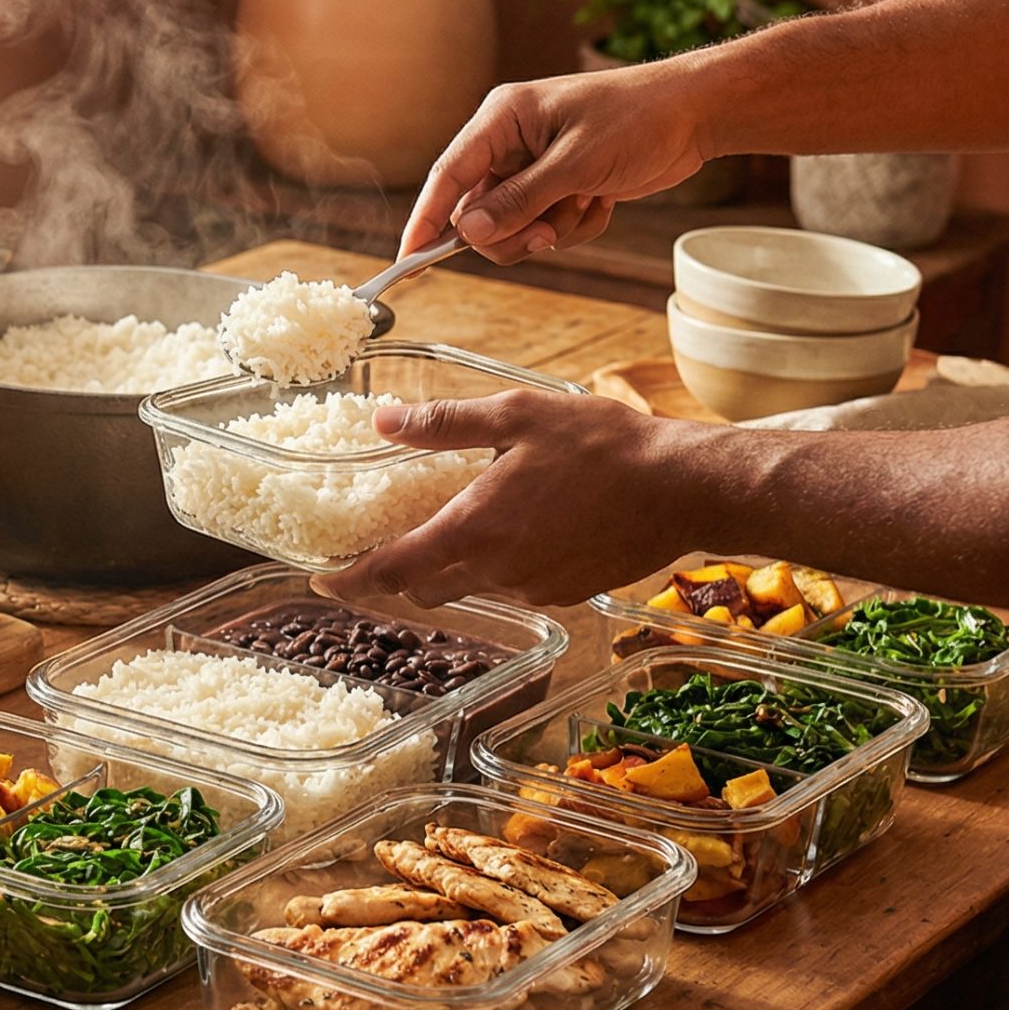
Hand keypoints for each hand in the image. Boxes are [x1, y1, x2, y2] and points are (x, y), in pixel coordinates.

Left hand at [313, 392, 729, 607]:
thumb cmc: (605, 446)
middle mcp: (497, 571)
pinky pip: (512, 587)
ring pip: (469, 590)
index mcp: (474, 530)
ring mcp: (534, 588)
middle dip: (393, 576)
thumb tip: (382, 418)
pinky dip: (495, 568)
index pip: (391, 572)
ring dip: (448, 569)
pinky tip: (511, 532)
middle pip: (423, 589)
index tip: (322, 578)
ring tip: (447, 531)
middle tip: (377, 550)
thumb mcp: (517, 416)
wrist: (686, 487)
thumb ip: (443, 423)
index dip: (350, 580)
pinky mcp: (566, 593)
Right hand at [401, 61, 719, 265]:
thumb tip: (468, 231)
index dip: (426, 219)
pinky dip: (573, 227)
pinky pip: (544, 229)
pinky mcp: (559, 187)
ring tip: (585, 206)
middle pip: (478, 213)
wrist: (696, 114)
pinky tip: (601, 202)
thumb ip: (519, 199)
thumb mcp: (576, 163)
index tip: (409, 259)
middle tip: (545, 232)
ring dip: (548, 231)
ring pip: (512, 227)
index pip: (448, 175)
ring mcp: (535, 168)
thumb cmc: (639, 118)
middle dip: (512, 232)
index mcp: (502, 119)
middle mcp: (511, 144)